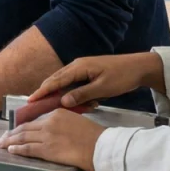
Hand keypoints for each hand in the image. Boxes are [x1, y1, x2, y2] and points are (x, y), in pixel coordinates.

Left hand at [0, 108, 104, 170]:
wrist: (100, 147)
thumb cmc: (94, 136)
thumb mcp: (77, 121)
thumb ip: (64, 123)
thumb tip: (56, 131)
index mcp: (57, 113)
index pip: (36, 120)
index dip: (24, 126)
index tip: (17, 129)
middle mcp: (49, 122)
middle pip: (25, 128)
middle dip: (12, 133)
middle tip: (3, 137)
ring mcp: (47, 136)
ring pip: (23, 137)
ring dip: (10, 141)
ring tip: (2, 144)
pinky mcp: (47, 149)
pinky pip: (28, 149)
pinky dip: (17, 149)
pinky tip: (11, 150)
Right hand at [30, 52, 164, 110]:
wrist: (138, 67)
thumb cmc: (122, 77)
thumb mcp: (103, 88)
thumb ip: (82, 95)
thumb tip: (63, 102)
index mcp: (79, 67)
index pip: (56, 81)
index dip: (42, 91)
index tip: (30, 100)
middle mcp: (77, 65)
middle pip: (55, 79)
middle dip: (44, 91)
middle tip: (32, 105)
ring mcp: (82, 68)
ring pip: (63, 81)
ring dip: (56, 92)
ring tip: (46, 105)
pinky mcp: (87, 72)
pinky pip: (72, 82)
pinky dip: (68, 91)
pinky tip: (69, 101)